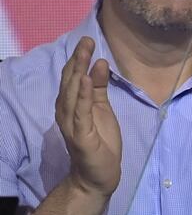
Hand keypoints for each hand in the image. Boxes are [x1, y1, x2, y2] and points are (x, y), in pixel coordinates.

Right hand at [55, 36, 120, 198]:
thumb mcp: (102, 109)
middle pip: (71, 81)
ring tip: (85, 54)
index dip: (79, 59)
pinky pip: (81, 111)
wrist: (99, 174)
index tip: (88, 40)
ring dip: (79, 72)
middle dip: (78, 60)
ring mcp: (72, 123)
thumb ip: (100, 88)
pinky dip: (84, 95)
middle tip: (87, 40)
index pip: (73, 77)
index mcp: (72, 104)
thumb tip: (100, 63)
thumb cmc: (100, 141)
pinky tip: (87, 81)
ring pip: (73, 93)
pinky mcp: (80, 134)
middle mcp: (66, 111)